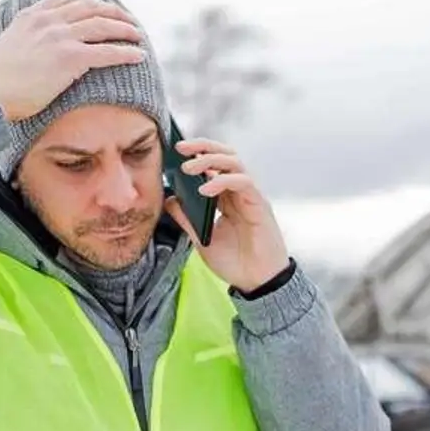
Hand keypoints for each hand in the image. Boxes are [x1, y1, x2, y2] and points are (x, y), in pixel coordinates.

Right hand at [0, 0, 146, 121]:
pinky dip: (126, 53)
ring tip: (137, 36)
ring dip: (124, 29)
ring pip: (103, 25)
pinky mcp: (70, 58)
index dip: (88, 1)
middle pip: (90, 7)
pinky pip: (107, 52)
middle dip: (113, 12)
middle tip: (127, 20)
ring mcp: (59, 37)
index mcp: (30, 17)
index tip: (101, 7)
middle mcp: (47, 21)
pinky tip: (138, 56)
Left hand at [163, 139, 291, 293]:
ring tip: (189, 168)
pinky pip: (243, 182)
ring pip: (235, 162)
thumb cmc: (235, 263)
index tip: (175, 151)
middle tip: (181, 148)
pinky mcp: (260, 205)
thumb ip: (187, 219)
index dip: (197, 153)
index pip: (214, 164)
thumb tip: (169, 199)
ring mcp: (251, 196)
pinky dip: (223, 181)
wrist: (257, 283)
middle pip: (226, 155)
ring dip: (211, 160)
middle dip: (203, 147)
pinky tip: (205, 189)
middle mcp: (240, 192)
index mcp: (227, 197)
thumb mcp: (201, 239)